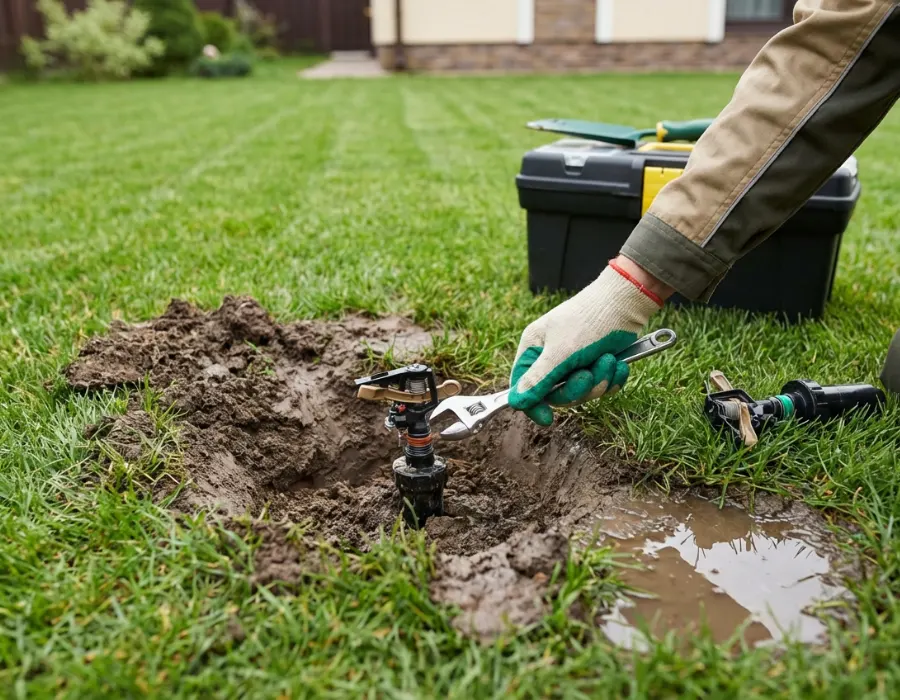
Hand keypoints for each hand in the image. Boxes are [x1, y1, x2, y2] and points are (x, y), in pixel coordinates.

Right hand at [508, 258, 667, 425]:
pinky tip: (618, 363)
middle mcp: (551, 355)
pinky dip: (611, 378)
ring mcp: (575, 360)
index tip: (547, 418)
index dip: (533, 404)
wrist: (627, 302)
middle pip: (555, 394)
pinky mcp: (597, 363)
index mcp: (534, 348)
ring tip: (607, 359)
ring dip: (599, 380)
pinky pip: (601, 386)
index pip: (523, 386)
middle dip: (577, 388)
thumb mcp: (560, 352)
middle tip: (589, 373)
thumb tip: (515, 402)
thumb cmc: (589, 320)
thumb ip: (538, 379)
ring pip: (581, 392)